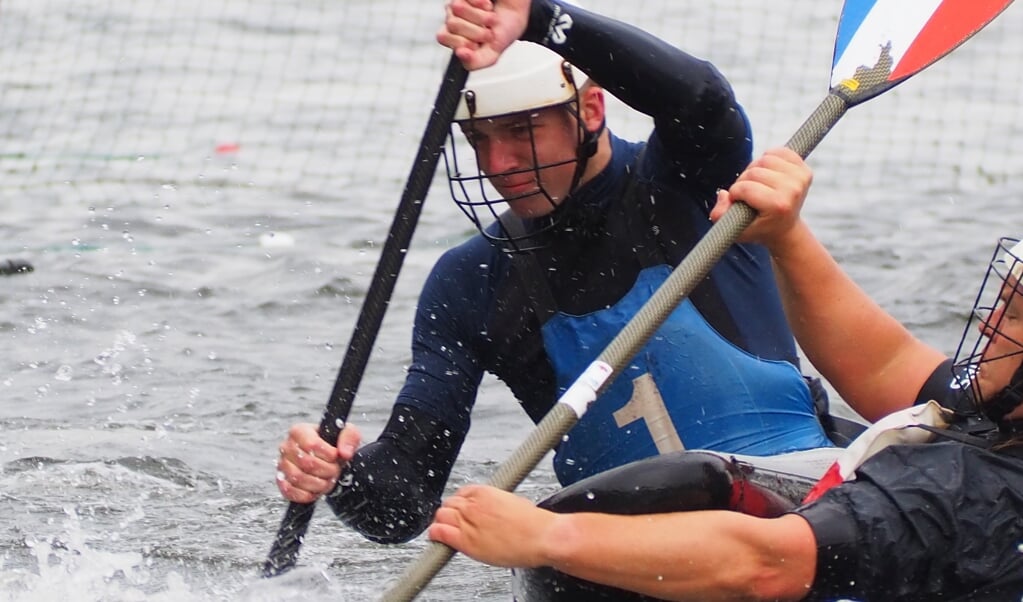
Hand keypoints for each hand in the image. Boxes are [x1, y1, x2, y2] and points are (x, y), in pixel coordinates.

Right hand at [275, 422, 360, 503]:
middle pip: (307, 463)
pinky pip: (289, 492)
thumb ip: (349, 438)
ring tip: (328, 480)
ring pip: (298, 478)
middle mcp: (286, 446)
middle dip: (327, 470)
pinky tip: (317, 491)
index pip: (311, 444)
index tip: (336, 456)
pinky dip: (306, 495)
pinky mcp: (281, 481)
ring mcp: (282, 465)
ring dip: (319, 484)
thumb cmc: (334, 444)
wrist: (328, 459)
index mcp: (299, 431)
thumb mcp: (347, 434)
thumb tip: (344, 453)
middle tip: (335, 470)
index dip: (328, 454)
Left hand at [428, 484, 552, 567]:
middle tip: (453, 521)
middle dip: (449, 512)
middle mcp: (474, 504)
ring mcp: (468, 521)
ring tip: (446, 530)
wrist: (542, 537)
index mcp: (485, 492)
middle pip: (448, 504)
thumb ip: (497, 503)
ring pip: (441, 516)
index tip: (460, 509)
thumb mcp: (514, 502)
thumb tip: (493, 510)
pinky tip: (437, 537)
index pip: (460, 493)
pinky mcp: (466, 540)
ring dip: (442, 522)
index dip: (458, 503)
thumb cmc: (534, 523)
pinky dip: (435, 534)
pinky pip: (440, 532)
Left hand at [437, 0, 530, 69]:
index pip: (443, 37)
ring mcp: (460, 4)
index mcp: (457, 37)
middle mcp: (455, 19)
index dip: (462, 41)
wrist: (518, 11)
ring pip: (458, 9)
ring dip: (482, 17)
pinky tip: (488, 6)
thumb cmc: (505, 30)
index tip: (476, 44)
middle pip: (452, 24)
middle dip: (476, 31)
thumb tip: (460, 55)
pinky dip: (483, 4)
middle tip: (488, 32)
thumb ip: (475, 62)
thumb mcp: (493, 54)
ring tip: (491, 19)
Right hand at [709, 147, 812, 247]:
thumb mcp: (735, 230)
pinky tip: (767, 173)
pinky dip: (768, 158)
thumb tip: (724, 194)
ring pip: (765, 158)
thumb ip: (721, 215)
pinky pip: (779, 151)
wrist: (785, 229)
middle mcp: (793, 191)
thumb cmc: (758, 229)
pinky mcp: (804, 170)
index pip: (746, 187)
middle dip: (743, 181)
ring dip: (754, 169)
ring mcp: (801, 179)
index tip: (737, 202)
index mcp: (779, 206)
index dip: (735, 193)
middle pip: (754, 171)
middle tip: (746, 193)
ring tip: (756, 183)